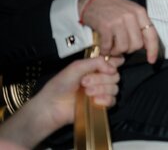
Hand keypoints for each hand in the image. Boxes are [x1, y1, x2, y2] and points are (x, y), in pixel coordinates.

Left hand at [0, 56, 123, 147]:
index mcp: (95, 68)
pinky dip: (105, 99)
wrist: (52, 105)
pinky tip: (94, 100)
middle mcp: (101, 79)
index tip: (108, 68)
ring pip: (114, 88)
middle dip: (101, 78)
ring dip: (101, 89)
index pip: (114, 63)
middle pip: (115, 76)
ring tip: (86, 92)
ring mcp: (101, 93)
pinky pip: (112, 101)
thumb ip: (96, 62)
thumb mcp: (77, 67)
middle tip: (84, 82)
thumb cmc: (60, 84)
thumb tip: (114, 67)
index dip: (115, 64)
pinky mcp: (101, 106)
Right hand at [79, 0, 159, 62]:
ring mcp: (118, 21)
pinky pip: (109, 47)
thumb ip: (138, 24)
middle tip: (121, 46)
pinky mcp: (106, 27)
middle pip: (137, 45)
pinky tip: (104, 46)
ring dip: (116, 51)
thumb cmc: (112, 7)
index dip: (153, 49)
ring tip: (112, 46)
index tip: (151, 60)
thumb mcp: (130, 10)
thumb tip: (145, 44)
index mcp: (140, 12)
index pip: (151, 34)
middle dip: (129, 50)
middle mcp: (131, 16)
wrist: (92, 2)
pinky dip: (106, 50)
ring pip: (123, 47)